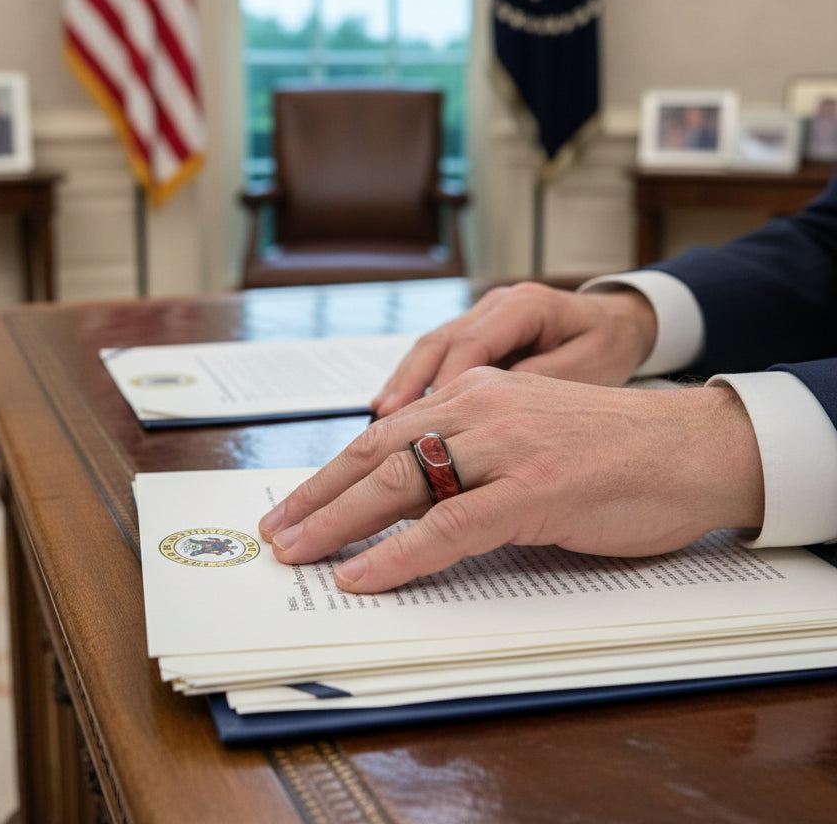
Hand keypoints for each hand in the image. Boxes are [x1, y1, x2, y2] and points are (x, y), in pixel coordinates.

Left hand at [259, 368, 764, 592]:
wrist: (690, 446)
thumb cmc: (610, 448)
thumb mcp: (523, 436)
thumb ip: (470, 458)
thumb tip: (410, 507)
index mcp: (473, 393)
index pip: (383, 436)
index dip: (331, 475)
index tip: (296, 505)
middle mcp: (479, 408)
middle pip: (376, 455)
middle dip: (317, 499)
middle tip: (277, 535)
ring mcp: (505, 446)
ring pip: (400, 485)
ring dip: (339, 525)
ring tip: (299, 556)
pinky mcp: (534, 488)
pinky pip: (449, 525)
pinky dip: (399, 555)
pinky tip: (364, 575)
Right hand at [371, 282, 657, 416]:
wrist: (620, 324)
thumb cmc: (607, 346)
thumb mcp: (587, 370)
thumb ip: (538, 386)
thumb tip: (487, 412)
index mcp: (526, 305)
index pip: (473, 343)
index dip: (444, 382)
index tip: (424, 420)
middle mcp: (497, 303)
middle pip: (440, 340)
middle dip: (409, 379)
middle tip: (385, 416)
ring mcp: (483, 314)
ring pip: (432, 346)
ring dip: (405, 380)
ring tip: (380, 415)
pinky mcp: (477, 332)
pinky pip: (439, 355)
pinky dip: (417, 381)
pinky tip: (397, 408)